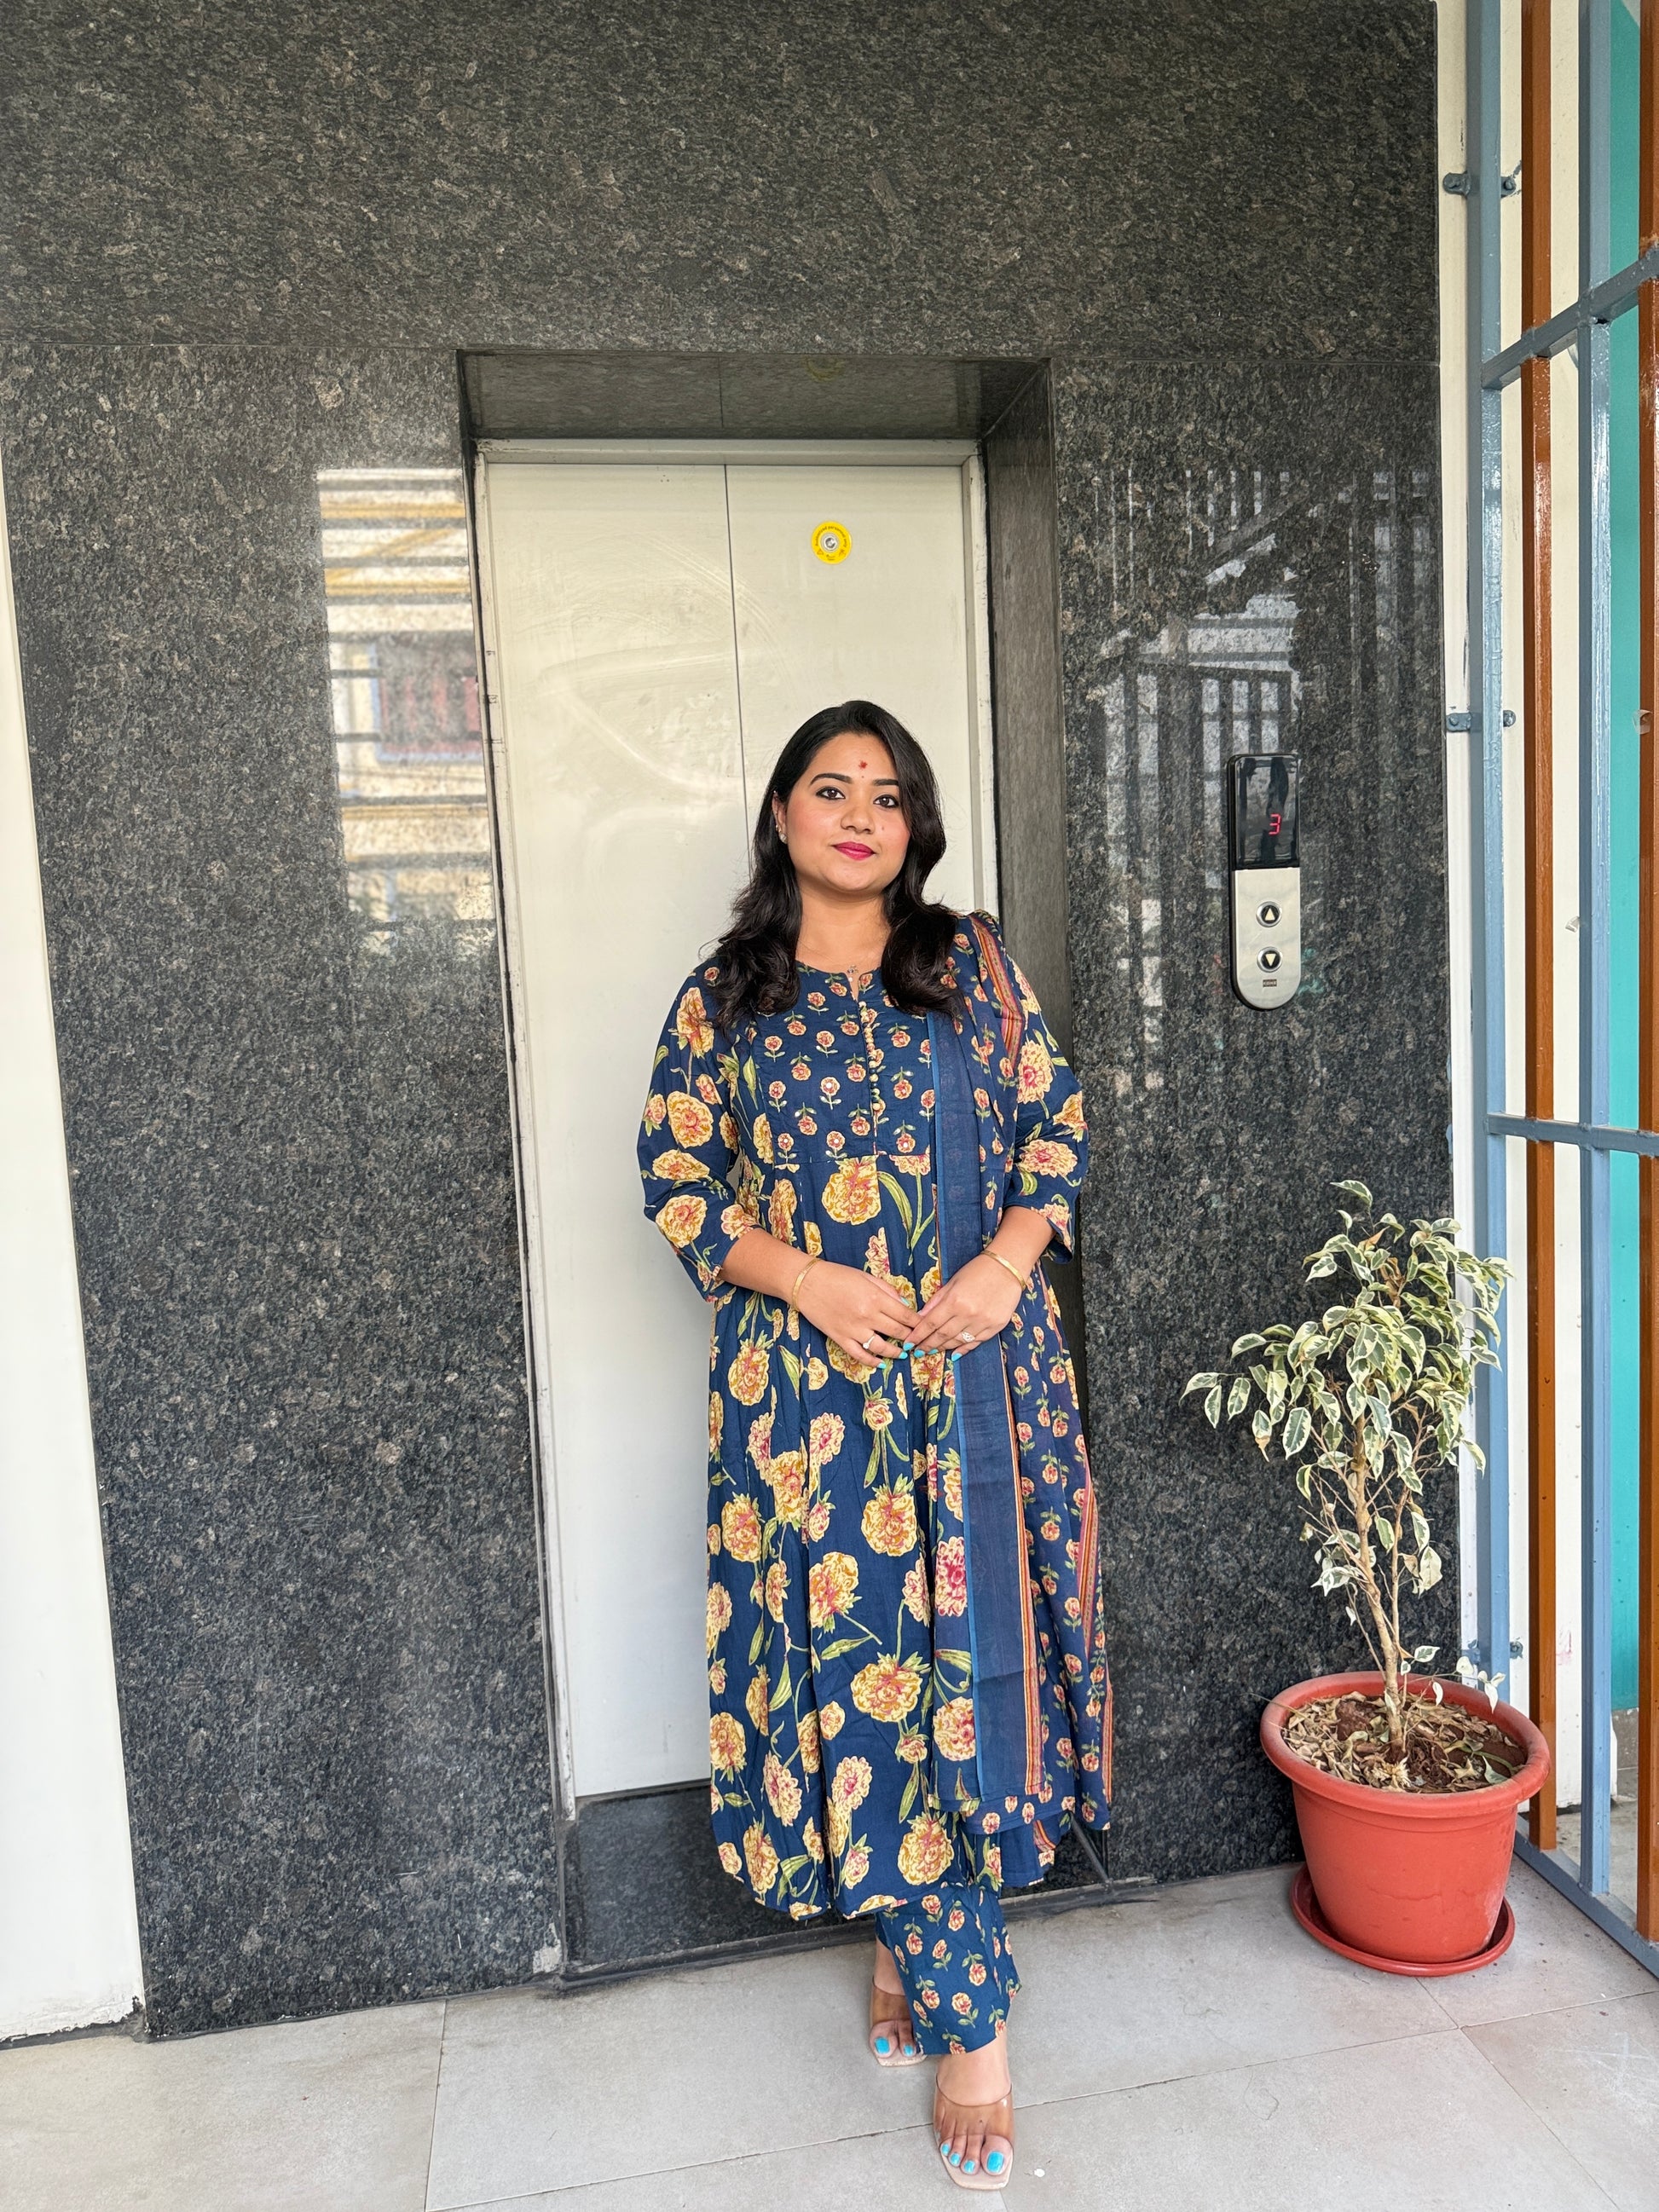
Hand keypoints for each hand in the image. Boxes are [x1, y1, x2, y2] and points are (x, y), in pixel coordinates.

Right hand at [796, 1261, 918, 1367]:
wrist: (806, 1283)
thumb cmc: (837, 1275)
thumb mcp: (866, 1277)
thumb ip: (887, 1291)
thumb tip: (904, 1306)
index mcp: (875, 1298)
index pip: (905, 1315)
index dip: (918, 1323)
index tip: (925, 1327)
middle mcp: (867, 1316)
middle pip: (897, 1332)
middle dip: (910, 1338)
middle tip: (918, 1342)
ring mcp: (853, 1330)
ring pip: (881, 1347)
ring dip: (895, 1352)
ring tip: (903, 1354)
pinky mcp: (840, 1338)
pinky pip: (859, 1355)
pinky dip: (872, 1361)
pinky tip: (881, 1363)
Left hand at [908, 1253, 1024, 1354]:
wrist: (1007, 1267)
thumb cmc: (977, 1271)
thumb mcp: (952, 1282)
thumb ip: (936, 1301)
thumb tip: (920, 1317)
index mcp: (954, 1301)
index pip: (931, 1323)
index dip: (918, 1335)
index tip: (909, 1343)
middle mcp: (968, 1314)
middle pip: (943, 1335)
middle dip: (928, 1345)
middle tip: (917, 1351)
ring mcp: (983, 1322)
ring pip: (958, 1341)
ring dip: (943, 1348)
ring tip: (932, 1351)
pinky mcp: (995, 1327)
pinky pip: (975, 1342)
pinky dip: (963, 1349)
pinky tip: (954, 1354)